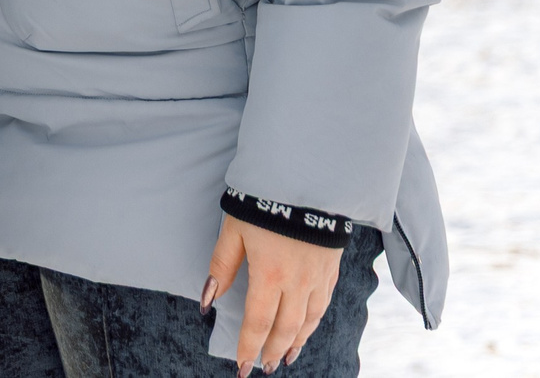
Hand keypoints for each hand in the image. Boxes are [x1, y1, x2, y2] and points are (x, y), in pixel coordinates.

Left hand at [205, 215, 342, 372]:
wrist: (308, 180)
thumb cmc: (263, 203)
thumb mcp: (233, 230)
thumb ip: (222, 266)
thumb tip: (208, 298)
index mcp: (269, 275)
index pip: (258, 322)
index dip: (250, 346)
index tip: (242, 364)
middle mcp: (297, 282)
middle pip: (285, 328)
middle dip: (273, 350)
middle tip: (265, 366)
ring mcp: (318, 277)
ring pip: (309, 321)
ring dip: (296, 342)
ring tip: (286, 357)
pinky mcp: (331, 269)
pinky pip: (323, 304)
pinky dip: (314, 323)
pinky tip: (308, 328)